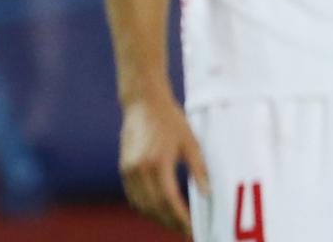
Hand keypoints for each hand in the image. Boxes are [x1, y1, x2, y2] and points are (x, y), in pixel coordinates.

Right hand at [119, 93, 208, 233]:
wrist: (143, 103)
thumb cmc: (170, 120)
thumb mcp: (191, 143)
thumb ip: (200, 170)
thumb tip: (208, 194)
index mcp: (158, 162)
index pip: (169, 200)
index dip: (180, 218)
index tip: (192, 228)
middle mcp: (140, 168)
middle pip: (154, 206)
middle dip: (170, 222)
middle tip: (185, 230)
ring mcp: (129, 169)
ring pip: (142, 204)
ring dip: (157, 217)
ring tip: (173, 223)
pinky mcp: (124, 168)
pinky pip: (133, 196)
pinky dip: (145, 207)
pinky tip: (158, 209)